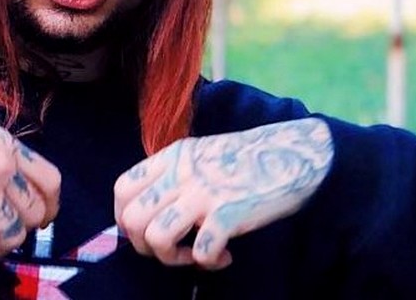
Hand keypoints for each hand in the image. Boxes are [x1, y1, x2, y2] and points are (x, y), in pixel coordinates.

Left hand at [114, 118, 332, 268]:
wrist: (292, 154)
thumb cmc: (246, 159)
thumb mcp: (199, 154)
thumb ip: (173, 174)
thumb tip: (150, 210)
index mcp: (171, 157)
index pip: (122, 188)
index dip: (123, 217)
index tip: (143, 231)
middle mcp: (181, 173)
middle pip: (133, 218)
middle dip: (144, 246)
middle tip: (170, 250)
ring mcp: (203, 192)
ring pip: (157, 237)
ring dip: (172, 258)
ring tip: (194, 256)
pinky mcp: (229, 212)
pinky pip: (200, 251)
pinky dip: (208, 262)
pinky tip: (224, 257)